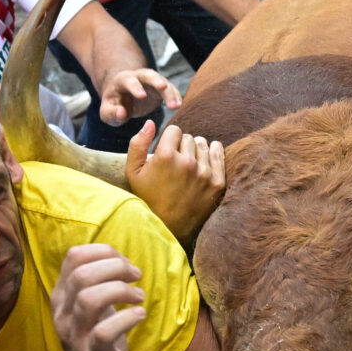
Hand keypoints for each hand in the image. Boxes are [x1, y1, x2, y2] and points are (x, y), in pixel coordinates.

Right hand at [51, 244, 146, 350]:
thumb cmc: (101, 341)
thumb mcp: (93, 309)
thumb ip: (97, 283)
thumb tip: (116, 257)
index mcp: (62, 298)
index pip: (74, 257)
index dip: (104, 252)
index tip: (125, 264)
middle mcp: (63, 315)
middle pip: (82, 274)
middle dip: (116, 267)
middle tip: (136, 277)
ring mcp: (76, 337)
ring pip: (89, 299)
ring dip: (122, 290)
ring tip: (139, 297)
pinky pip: (105, 331)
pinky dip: (127, 318)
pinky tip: (140, 315)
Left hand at [99, 69, 180, 125]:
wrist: (124, 97)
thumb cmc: (115, 105)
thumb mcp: (107, 112)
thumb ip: (111, 113)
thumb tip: (121, 113)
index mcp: (122, 81)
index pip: (129, 81)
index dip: (135, 87)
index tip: (141, 95)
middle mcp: (138, 77)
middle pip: (148, 75)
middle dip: (156, 80)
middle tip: (163, 86)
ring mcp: (152, 81)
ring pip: (163, 82)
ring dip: (170, 92)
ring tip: (176, 106)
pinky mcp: (162, 88)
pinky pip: (170, 89)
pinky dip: (175, 96)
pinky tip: (179, 105)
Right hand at [126, 122, 224, 242]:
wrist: (169, 228)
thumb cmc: (148, 199)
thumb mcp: (133, 172)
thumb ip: (137, 143)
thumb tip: (150, 122)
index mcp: (165, 156)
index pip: (175, 131)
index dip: (169, 139)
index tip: (167, 150)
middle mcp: (187, 162)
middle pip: (189, 138)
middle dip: (182, 146)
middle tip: (177, 161)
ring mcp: (204, 172)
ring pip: (203, 145)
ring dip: (197, 150)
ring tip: (189, 164)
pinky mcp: (217, 182)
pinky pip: (218, 154)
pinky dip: (213, 153)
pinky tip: (206, 157)